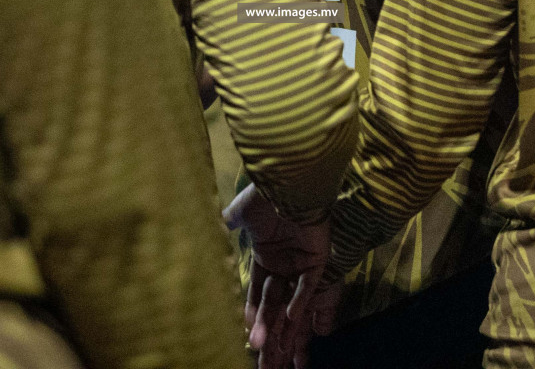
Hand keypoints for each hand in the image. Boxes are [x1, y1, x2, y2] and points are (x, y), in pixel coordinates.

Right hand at [224, 185, 337, 368]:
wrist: (293, 182)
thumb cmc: (267, 196)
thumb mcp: (243, 211)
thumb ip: (231, 221)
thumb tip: (217, 224)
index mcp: (265, 256)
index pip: (256, 291)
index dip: (251, 312)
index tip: (244, 333)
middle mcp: (282, 264)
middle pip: (271, 303)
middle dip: (264, 328)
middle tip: (256, 352)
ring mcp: (300, 264)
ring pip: (289, 301)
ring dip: (281, 324)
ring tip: (275, 349)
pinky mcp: (317, 261)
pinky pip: (307, 286)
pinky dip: (299, 301)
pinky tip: (291, 319)